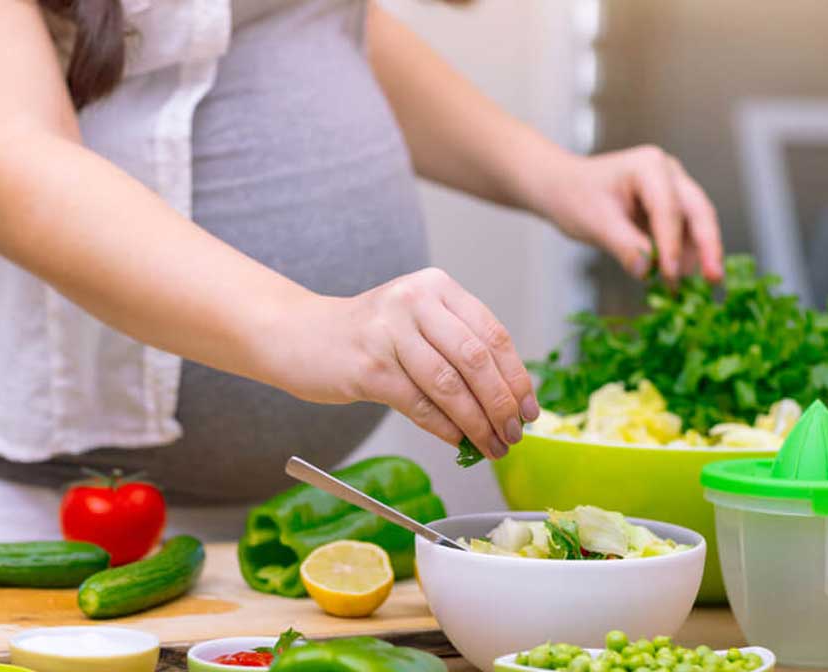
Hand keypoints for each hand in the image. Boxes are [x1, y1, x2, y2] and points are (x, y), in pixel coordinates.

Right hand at [276, 268, 538, 458]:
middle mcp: (415, 301)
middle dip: (501, 404)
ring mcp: (390, 333)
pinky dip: (445, 428)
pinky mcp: (369, 367)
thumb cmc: (366, 335)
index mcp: (436, 286)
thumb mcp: (415, 321)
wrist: (298, 335)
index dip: (517, 376)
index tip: (529, 409)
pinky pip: (420, 404)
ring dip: (478, 423)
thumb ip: (457, 347)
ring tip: (492, 446)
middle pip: (476, 360)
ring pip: (450, 385)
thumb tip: (507, 399)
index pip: (492, 334)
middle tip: (513, 435)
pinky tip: (458, 442)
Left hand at [536, 146, 723, 282]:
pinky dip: (684, 256)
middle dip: (708, 246)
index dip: (672, 243)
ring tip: (699, 288)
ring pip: (697, 224)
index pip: (668, 208)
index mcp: (649, 166)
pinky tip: (681, 280)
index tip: (671, 275)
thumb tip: (647, 271)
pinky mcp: (671, 208)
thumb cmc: (574, 197)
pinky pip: (685, 233)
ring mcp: (673, 189)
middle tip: (715, 278)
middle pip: (698, 211)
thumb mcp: (594, 223)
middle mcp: (668, 173)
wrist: (563, 189)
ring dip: (699, 255)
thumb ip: (623, 246)